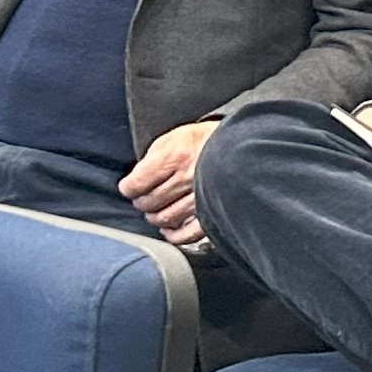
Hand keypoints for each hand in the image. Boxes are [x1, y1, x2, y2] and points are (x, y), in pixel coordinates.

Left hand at [118, 118, 219, 246]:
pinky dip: (174, 235)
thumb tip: (137, 178)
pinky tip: (170, 229)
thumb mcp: (176, 136)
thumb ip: (154, 156)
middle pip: (149, 203)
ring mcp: (200, 198)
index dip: (129, 188)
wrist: (242, 146)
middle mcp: (186, 179)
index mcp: (175, 157)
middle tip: (144, 198)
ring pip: (165, 219)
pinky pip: (187, 234)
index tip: (130, 188)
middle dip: (142, 202)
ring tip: (158, 210)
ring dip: (156, 217)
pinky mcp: (212, 213)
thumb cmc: (208, 140)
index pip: (136, 184)